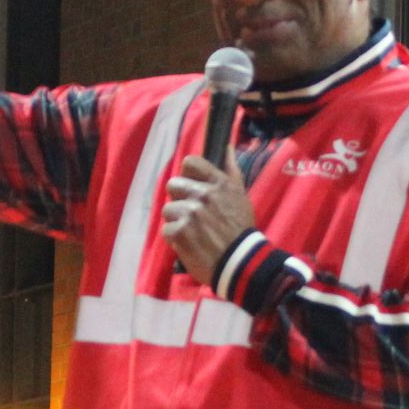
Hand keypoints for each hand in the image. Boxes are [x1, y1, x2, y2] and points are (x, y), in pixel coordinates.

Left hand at [160, 157, 253, 286]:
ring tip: (191, 232)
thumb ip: (231, 170)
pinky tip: (189, 243)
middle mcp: (202, 195)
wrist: (240, 261)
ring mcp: (190, 214)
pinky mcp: (179, 232)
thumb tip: (226, 147)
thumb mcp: (241, 196)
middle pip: (173, 185)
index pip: (190, 162)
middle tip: (191, 213)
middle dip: (179, 199)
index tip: (191, 185)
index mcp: (217, 183)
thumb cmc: (241, 229)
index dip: (187, 173)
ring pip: (168, 210)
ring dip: (176, 221)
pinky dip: (175, 239)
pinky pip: (166, 230)